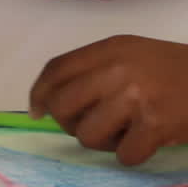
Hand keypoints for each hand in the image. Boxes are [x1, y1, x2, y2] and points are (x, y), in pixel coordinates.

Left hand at [31, 35, 187, 164]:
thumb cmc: (168, 68)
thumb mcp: (129, 53)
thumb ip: (94, 68)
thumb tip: (52, 98)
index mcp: (108, 49)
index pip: (57, 69)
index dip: (39, 92)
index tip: (36, 111)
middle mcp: (117, 69)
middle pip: (63, 104)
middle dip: (67, 123)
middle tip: (84, 125)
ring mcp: (135, 97)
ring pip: (88, 134)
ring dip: (101, 142)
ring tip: (120, 132)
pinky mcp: (155, 125)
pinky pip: (123, 155)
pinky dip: (130, 155)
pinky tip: (142, 141)